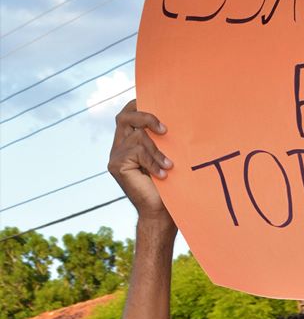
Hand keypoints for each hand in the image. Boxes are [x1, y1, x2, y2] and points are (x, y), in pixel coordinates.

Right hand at [108, 100, 174, 223]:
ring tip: (169, 166)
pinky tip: (162, 175)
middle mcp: (118, 146)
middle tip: (165, 130)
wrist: (160, 213)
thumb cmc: (169, 186)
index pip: (127, 113)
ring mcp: (115, 155)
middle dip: (146, 118)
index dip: (138, 105)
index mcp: (128, 141)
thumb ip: (161, 138)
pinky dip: (153, 162)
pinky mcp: (116, 165)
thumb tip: (174, 114)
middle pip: (125, 117)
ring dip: (157, 150)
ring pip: (137, 137)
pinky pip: (137, 152)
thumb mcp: (166, 155)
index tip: (158, 105)